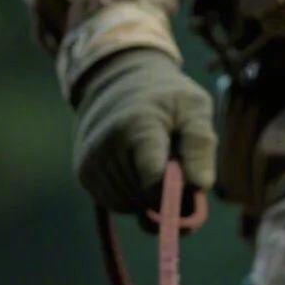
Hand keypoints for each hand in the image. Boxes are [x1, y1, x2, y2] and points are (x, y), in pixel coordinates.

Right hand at [73, 48, 215, 212]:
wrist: (117, 79)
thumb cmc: (165, 98)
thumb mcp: (193, 107)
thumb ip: (200, 144)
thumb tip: (200, 185)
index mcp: (138, 125)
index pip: (153, 181)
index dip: (174, 194)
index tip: (186, 187)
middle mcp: (108, 144)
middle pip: (144, 197)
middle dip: (164, 193)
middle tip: (172, 168)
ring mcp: (91, 160)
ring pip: (129, 205)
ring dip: (146, 196)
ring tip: (152, 165)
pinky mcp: (83, 172)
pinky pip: (114, 203)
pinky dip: (130, 196)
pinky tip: (135, 170)